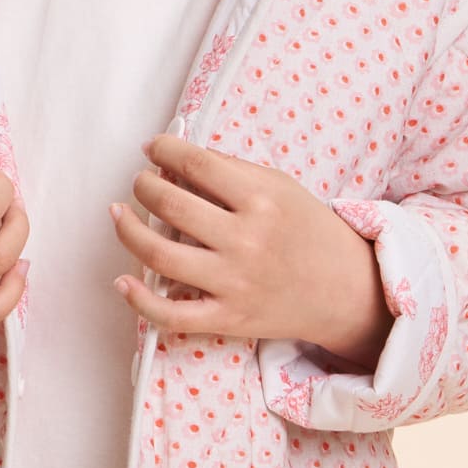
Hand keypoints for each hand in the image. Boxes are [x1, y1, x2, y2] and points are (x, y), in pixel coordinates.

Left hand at [110, 136, 389, 367]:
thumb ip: (231, 172)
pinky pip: (171, 314)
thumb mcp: (281, 187)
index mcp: (262, 199)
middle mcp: (246, 240)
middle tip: (142, 183)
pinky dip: (139, 299)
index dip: (164, 150)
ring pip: (160, 255)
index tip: (153, 149)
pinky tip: (123, 280)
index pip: (196, 164)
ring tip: (122, 215)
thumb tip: (175, 160)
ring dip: (129, 230)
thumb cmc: (309, 232)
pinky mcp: (228, 317)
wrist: (345, 290)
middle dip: (143, 186)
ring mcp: (234, 282)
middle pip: (170, 204)